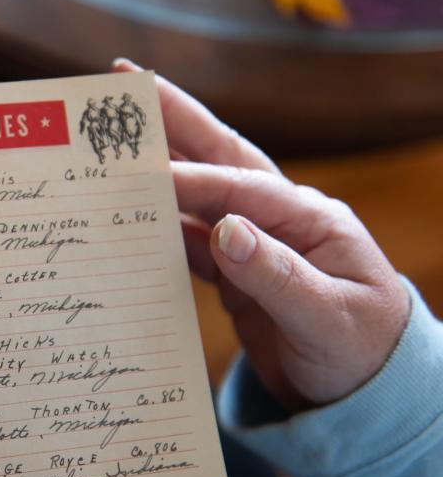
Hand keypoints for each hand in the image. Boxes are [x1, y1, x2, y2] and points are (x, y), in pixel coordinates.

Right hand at [113, 59, 408, 411]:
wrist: (365, 395)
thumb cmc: (361, 352)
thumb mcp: (328, 317)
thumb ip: (278, 275)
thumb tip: (227, 231)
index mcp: (311, 218)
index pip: (241, 187)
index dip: (191, 179)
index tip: (143, 173)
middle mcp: (280, 220)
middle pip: (219, 159)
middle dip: (175, 120)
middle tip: (126, 81)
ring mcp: (254, 245)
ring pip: (197, 197)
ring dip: (157, 169)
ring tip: (110, 144)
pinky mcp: (236, 274)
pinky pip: (190, 244)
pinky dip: (158, 231)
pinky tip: (127, 222)